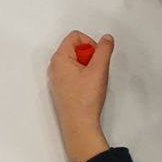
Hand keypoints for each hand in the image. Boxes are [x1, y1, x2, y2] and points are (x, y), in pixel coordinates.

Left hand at [48, 30, 113, 161]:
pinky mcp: (61, 88)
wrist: (80, 124)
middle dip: (89, 56)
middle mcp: (54, 66)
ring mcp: (57, 78)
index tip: (97, 58)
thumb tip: (106, 38)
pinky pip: (73, 72)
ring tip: (93, 81)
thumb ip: (104, 49)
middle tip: (96, 71)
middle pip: (75, 47)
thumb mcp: (99, 69)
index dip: (90, 43)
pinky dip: (83, 76)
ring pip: (75, 61)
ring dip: (88, 66)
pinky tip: (89, 88)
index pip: (75, 36)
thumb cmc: (86, 98)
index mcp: (59, 58)